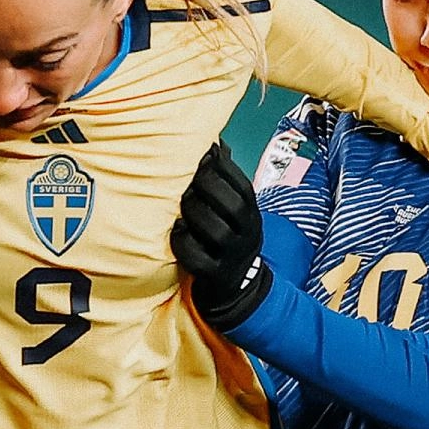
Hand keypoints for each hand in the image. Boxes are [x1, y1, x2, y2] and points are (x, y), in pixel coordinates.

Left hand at [171, 141, 273, 330]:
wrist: (236, 286)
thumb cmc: (226, 235)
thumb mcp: (234, 209)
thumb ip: (224, 179)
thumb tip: (215, 142)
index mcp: (251, 212)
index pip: (243, 185)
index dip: (223, 168)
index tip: (204, 155)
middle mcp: (247, 233)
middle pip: (232, 205)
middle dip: (207, 187)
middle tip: (188, 181)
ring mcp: (232, 256)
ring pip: (216, 231)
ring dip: (194, 213)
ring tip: (179, 207)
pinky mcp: (215, 275)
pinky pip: (198, 259)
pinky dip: (183, 244)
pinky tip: (176, 233)